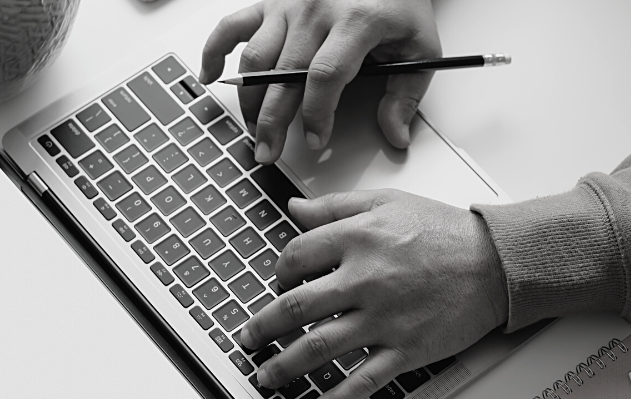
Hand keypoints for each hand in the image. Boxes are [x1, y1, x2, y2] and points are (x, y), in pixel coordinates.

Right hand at [200, 0, 441, 163]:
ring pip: (257, 57)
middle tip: (268, 152)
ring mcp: (289, 5)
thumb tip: (395, 134)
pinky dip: (215, 50)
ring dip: (249, 98)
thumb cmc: (399, 3)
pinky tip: (211, 75)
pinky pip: (233, 25)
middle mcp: (317, 9)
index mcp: (356, 20)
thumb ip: (406, 94)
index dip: (316, 113)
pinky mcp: (271, 2)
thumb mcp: (420, 47)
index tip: (316, 139)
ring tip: (254, 129)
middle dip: (273, 120)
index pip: (326, 75)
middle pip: (285, 74)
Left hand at [238, 189, 508, 398]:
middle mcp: (366, 279)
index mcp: (359, 238)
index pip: (295, 256)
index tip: (278, 282)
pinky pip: (362, 380)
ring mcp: (384, 318)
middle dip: (262, 327)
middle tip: (249, 337)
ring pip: (318, 347)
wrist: (498, 263)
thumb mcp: (389, 202)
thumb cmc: (447, 232)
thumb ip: (337, 205)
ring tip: (266, 375)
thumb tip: (295, 207)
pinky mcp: (405, 349)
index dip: (278, 271)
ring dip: (284, 365)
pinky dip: (335, 398)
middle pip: (294, 307)